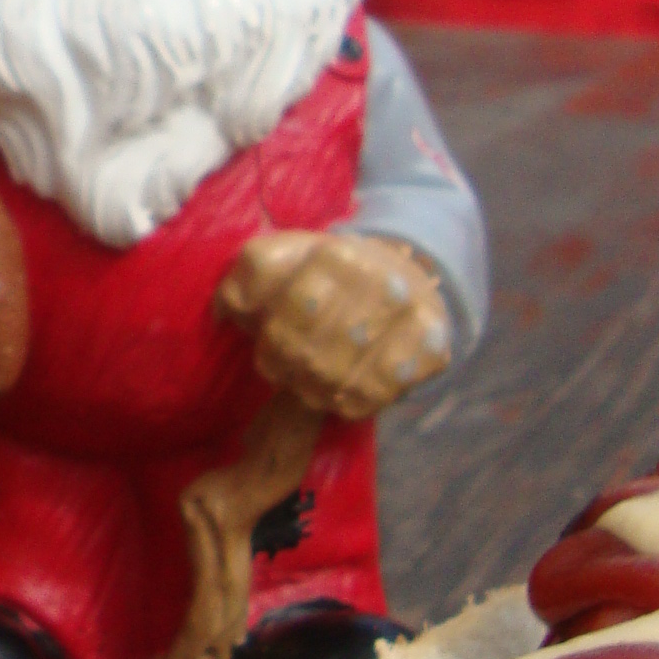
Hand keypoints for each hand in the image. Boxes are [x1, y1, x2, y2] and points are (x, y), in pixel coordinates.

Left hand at [216, 228, 451, 421]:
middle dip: (289, 369)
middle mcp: (383, 284)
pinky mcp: (432, 352)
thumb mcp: (284, 261)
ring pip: (337, 384)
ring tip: (313, 379)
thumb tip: (225, 309)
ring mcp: (412, 320)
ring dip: (314, 390)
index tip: (271, 341)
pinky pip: (369, 400)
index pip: (289, 316)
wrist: (405, 280)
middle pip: (309, 356)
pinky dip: (347, 402)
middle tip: (291, 366)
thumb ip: (250, 277)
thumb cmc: (329, 275)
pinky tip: (345, 386)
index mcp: (338, 255)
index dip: (271, 340)